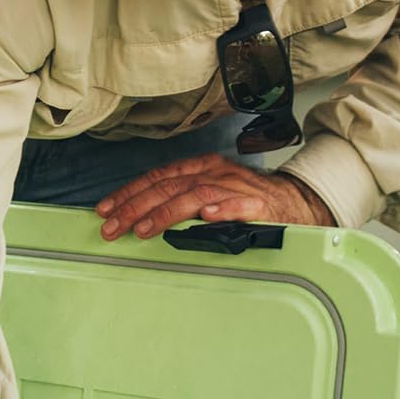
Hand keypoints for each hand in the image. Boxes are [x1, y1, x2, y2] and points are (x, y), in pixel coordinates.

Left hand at [97, 155, 334, 240]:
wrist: (295, 205)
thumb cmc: (247, 204)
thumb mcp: (209, 196)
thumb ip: (180, 203)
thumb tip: (139, 219)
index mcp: (202, 169)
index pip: (158, 178)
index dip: (129, 193)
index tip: (104, 210)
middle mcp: (216, 173)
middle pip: (168, 187)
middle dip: (135, 207)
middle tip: (112, 227)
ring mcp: (236, 189)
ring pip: (196, 195)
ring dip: (166, 212)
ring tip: (143, 229)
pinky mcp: (259, 206)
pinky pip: (240, 206)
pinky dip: (223, 210)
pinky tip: (207, 217)